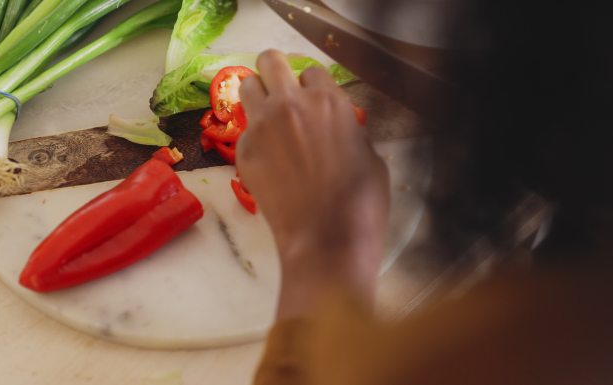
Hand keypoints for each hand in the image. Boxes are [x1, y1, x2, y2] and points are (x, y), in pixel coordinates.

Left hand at [237, 50, 389, 317]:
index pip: (312, 70)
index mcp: (328, 101)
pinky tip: (269, 159)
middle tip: (281, 92)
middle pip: (270, 61)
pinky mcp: (244, 151)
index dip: (313, 85)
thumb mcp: (369, 156)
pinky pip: (244, 128)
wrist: (327, 240)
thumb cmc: (361, 202)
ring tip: (268, 117)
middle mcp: (291, 103)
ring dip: (257, 95)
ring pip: (247, 85)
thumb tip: (337, 127)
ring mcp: (262, 126)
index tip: (313, 100)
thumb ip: (348, 129)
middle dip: (275, 71)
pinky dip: (254, 135)